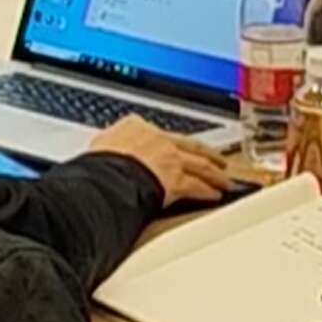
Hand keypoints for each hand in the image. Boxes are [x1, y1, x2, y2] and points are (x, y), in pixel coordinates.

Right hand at [85, 117, 236, 204]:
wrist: (106, 174)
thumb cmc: (97, 163)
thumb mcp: (98, 146)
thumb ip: (108, 146)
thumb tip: (101, 152)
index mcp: (135, 126)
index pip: (159, 132)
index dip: (172, 140)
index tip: (177, 144)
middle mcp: (157, 139)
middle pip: (188, 145)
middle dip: (206, 152)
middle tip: (219, 158)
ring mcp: (170, 158)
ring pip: (199, 164)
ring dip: (214, 172)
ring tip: (224, 178)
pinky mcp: (176, 180)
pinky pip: (196, 186)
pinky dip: (208, 191)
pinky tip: (215, 194)